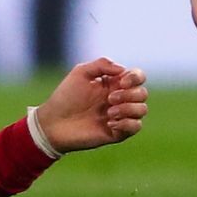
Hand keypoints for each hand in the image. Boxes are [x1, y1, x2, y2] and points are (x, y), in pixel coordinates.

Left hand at [33, 58, 147, 152]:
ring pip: (142, 109)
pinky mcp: (118, 132)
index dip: (136, 77)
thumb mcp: (81, 73)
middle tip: (109, 99)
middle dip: (129, 94)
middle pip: (142, 93)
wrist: (54, 122)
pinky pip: (136, 127)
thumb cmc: (66, 96)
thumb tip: (123, 70)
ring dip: (128, 109)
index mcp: (113, 83)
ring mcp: (120, 116)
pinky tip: (110, 123)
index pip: (137, 76)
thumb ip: (102, 64)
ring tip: (108, 113)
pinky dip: (127, 123)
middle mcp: (119, 99)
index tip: (121, 81)